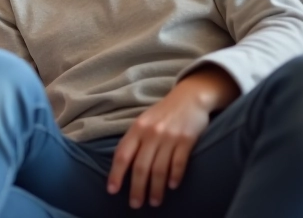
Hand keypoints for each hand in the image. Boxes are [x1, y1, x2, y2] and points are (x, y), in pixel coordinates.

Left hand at [107, 67, 237, 208]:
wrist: (190, 98)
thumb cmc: (163, 113)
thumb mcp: (143, 121)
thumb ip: (134, 140)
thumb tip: (122, 165)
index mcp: (136, 128)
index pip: (122, 155)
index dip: (116, 174)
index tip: (112, 190)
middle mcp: (151, 133)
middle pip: (140, 166)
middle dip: (137, 188)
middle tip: (135, 204)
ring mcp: (169, 137)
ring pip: (159, 169)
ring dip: (155, 188)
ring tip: (154, 202)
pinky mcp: (187, 140)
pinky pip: (179, 163)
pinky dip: (175, 176)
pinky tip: (172, 187)